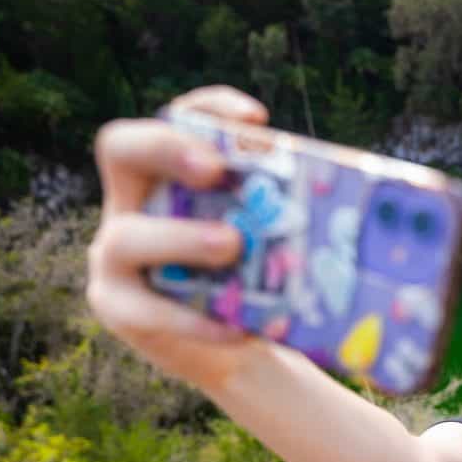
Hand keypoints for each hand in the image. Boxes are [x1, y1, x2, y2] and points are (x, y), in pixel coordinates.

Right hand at [86, 86, 268, 389]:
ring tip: (231, 246)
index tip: (257, 120)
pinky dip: (193, 320)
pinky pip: (148, 311)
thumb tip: (347, 197)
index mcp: (169, 174)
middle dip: (166, 148)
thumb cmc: (259, 285)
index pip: (176, 117)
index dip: (208, 108)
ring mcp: (114, 257)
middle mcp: (132, 203)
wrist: (240, 353)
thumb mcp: (271, 242)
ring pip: (127, 237)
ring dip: (181, 239)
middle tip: (215, 171)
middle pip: (119, 147)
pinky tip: (233, 329)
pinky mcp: (119, 309)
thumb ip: (282, 215)